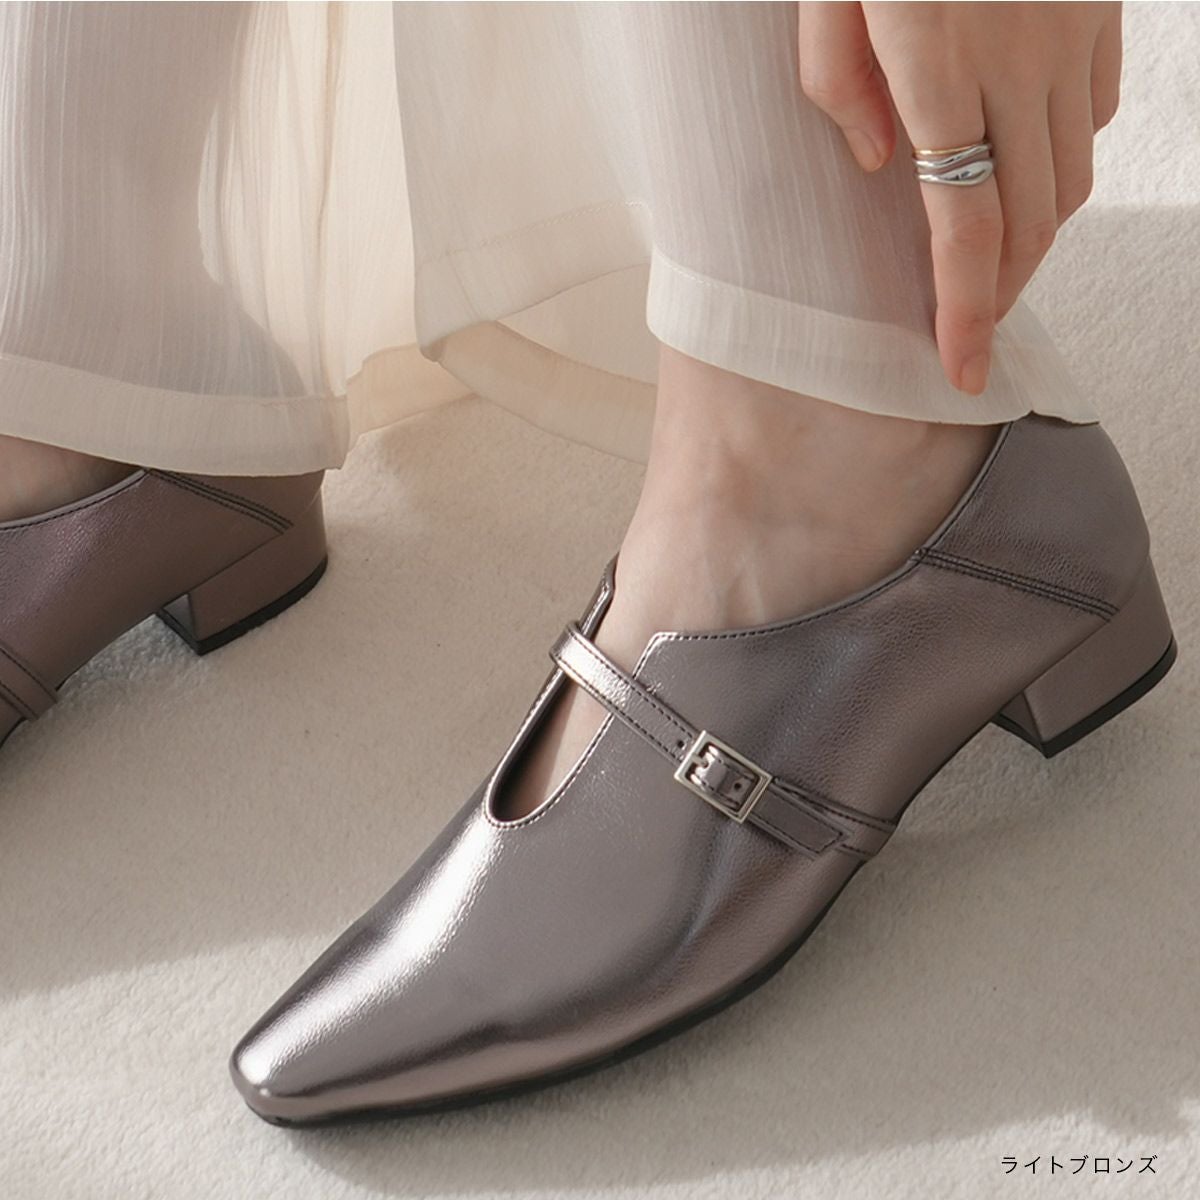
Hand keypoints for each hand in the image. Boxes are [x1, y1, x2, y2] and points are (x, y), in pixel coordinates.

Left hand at [797, 2, 1122, 394]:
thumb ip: (838, 84)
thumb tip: (884, 165)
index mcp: (939, 66)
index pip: (965, 228)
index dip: (968, 311)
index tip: (966, 369)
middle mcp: (1018, 60)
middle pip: (1030, 218)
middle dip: (1002, 290)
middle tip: (971, 329)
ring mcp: (1068, 29)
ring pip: (1072, 174)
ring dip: (1037, 238)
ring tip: (996, 271)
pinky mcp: (1096, 3)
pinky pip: (1096, 109)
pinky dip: (1067, 164)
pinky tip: (1034, 175)